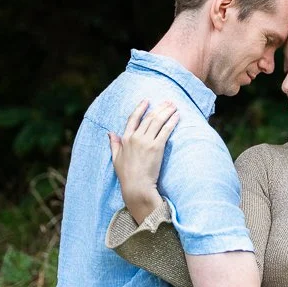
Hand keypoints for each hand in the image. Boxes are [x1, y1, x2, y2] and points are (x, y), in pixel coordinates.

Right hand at [108, 99, 178, 223]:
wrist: (137, 186)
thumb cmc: (126, 175)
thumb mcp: (116, 158)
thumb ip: (114, 144)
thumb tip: (110, 133)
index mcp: (125, 139)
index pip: (133, 118)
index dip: (141, 108)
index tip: (147, 100)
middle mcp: (136, 137)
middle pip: (149, 118)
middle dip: (159, 107)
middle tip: (168, 101)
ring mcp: (146, 142)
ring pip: (158, 121)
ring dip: (167, 111)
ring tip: (174, 106)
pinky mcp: (157, 147)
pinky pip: (165, 131)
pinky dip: (172, 122)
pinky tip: (177, 116)